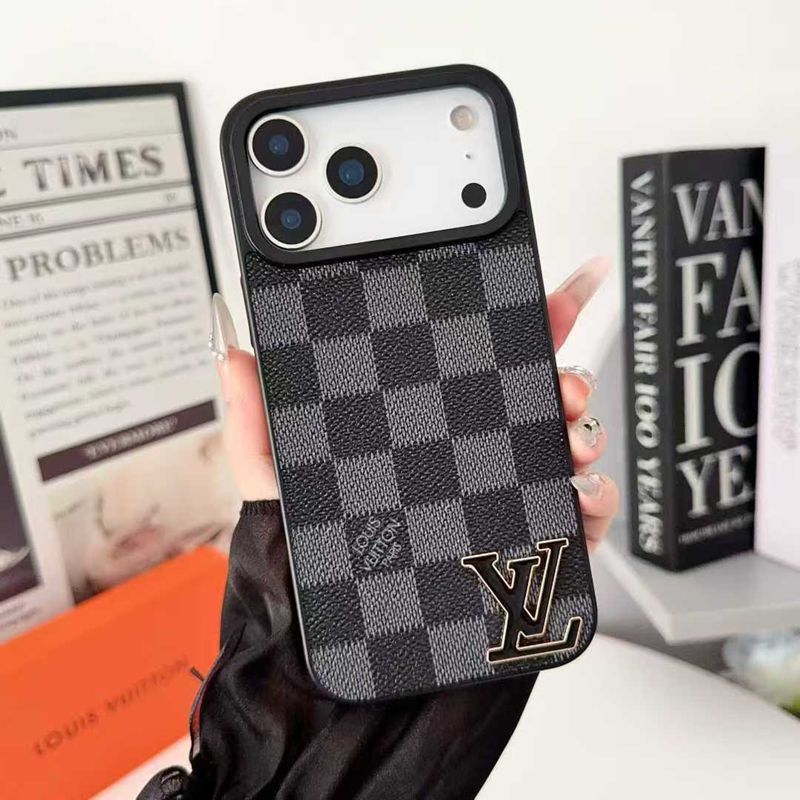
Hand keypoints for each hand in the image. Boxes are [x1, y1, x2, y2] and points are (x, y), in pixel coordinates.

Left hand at [211, 256, 618, 550]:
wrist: (339, 644)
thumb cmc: (312, 561)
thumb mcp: (277, 484)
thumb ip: (255, 422)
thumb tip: (235, 355)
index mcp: (431, 426)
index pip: (487, 361)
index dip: (530, 320)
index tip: (562, 290)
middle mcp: (475, 455)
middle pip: (542, 397)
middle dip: (568, 378)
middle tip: (563, 384)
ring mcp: (507, 499)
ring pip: (570, 448)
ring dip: (584, 433)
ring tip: (568, 439)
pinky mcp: (530, 547)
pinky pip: (583, 516)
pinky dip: (594, 499)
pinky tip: (577, 494)